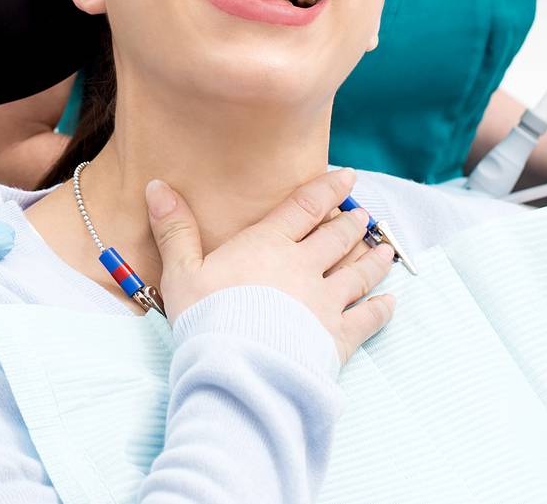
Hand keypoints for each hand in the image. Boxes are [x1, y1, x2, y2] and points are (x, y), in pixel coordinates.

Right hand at [146, 169, 395, 363]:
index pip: (305, 208)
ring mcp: (325, 302)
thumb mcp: (181, 271)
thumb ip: (175, 229)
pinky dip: (381, 309)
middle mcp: (304, 267)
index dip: (327, 189)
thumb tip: (156, 185)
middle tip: (364, 215)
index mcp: (268, 245)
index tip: (347, 176)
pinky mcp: (338, 338)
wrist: (239, 370)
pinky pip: (368, 318)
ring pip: (359, 273)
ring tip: (385, 250)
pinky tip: (390, 302)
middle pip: (337, 237)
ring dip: (373, 260)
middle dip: (353, 223)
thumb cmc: (206, 319)